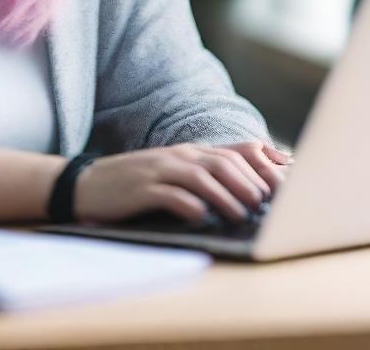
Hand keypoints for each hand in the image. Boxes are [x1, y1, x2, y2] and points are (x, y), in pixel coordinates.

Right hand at [72, 140, 293, 224]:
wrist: (87, 184)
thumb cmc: (136, 185)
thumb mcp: (172, 174)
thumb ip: (203, 178)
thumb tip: (244, 193)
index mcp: (188, 153)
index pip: (233, 154)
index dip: (260, 168)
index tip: (282, 187)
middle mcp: (177, 157)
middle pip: (221, 162)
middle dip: (247, 181)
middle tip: (266, 202)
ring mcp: (158, 170)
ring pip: (199, 177)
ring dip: (224, 194)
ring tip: (242, 212)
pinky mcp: (140, 189)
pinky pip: (168, 194)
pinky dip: (187, 204)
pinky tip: (200, 216)